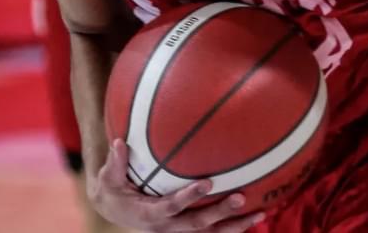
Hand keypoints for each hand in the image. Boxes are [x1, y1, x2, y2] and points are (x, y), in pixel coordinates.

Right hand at [91, 139, 265, 231]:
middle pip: (196, 224)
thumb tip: (118, 142)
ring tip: (259, 213)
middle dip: (219, 213)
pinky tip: (255, 218)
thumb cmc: (113, 189)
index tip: (207, 182)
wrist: (113, 211)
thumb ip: (115, 163)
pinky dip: (233, 229)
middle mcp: (165, 228)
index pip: (170, 207)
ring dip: (235, 226)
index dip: (188, 197)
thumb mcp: (108, 178)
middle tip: (240, 197)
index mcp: (148, 214)